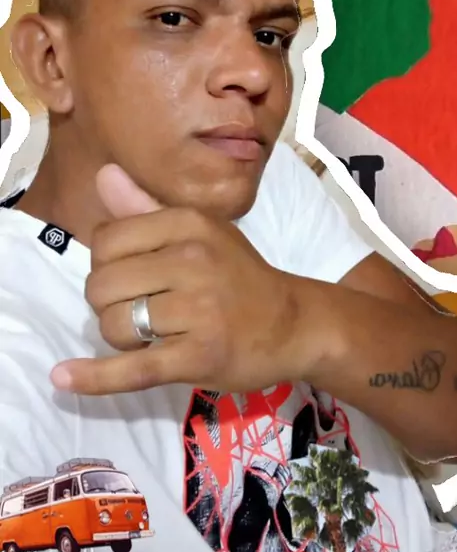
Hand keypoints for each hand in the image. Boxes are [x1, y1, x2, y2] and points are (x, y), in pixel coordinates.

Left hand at [50, 165, 304, 394]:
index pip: (106, 240)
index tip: (133, 275)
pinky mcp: (200, 356)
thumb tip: (104, 173)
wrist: (295, 324)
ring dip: (121, 336)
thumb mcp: (201, 231)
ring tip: (152, 334)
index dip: (106, 263)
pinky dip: (95, 377)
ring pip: (114, 325)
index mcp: (189, 223)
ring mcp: (199, 309)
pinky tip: (65, 378)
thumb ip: (146, 207)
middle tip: (142, 309)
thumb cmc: (239, 275)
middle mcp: (194, 260)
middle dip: (108, 303)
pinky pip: (133, 367)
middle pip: (102, 284)